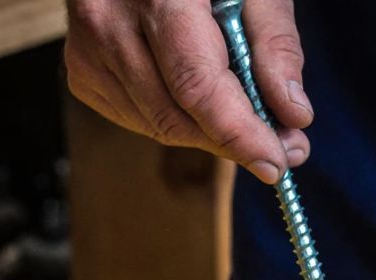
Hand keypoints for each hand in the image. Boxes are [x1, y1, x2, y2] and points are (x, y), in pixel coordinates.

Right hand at [65, 0, 311, 183]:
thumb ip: (274, 45)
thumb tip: (293, 115)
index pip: (195, 84)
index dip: (238, 133)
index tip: (274, 163)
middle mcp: (108, 21)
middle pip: (175, 116)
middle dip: (231, 141)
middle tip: (280, 146)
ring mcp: (88, 49)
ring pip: (156, 125)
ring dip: (206, 133)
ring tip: (244, 114)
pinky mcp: (82, 70)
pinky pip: (136, 118)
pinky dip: (175, 120)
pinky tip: (195, 97)